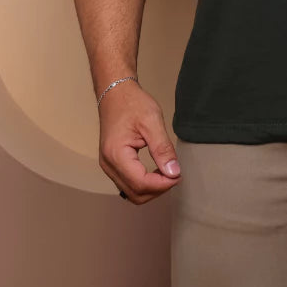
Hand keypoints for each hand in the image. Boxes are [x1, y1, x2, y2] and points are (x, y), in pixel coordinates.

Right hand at [98, 80, 181, 203]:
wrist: (115, 93)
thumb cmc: (132, 103)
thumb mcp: (152, 122)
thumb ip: (163, 148)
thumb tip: (173, 172)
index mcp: (116, 154)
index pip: (140, 183)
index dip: (162, 184)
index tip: (178, 175)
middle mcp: (108, 165)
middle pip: (135, 193)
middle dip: (158, 189)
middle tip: (175, 174)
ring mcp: (108, 166)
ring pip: (131, 192)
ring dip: (151, 189)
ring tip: (167, 173)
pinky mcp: (111, 164)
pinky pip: (127, 184)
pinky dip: (143, 184)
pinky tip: (155, 172)